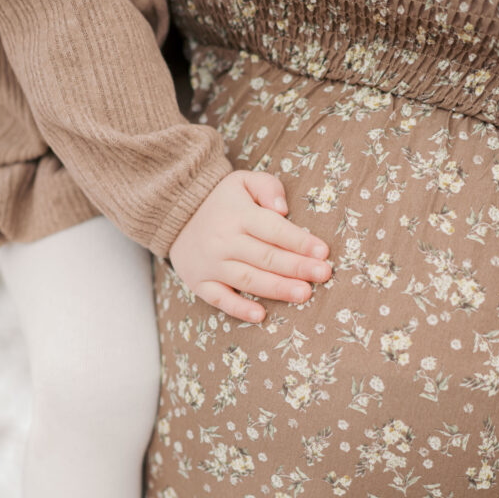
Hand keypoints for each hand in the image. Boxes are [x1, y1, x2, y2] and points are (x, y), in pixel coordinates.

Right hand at [168, 170, 331, 322]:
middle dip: (297, 267)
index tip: (323, 252)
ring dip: (277, 288)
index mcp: (238, 215)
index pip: (273, 229)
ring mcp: (211, 264)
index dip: (300, 241)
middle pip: (266, 257)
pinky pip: (220, 299)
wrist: (175, 215)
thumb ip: (267, 187)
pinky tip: (261, 315)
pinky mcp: (200, 283)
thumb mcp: (242, 181)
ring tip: (304, 294)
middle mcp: (224, 241)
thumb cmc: (221, 201)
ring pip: (248, 279)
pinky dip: (239, 309)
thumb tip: (283, 209)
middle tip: (323, 275)